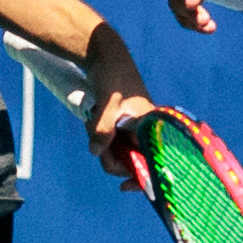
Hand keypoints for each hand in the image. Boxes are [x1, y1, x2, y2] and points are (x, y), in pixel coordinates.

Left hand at [86, 30, 155, 181]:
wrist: (106, 56)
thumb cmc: (113, 77)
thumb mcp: (107, 105)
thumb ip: (103, 130)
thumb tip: (96, 151)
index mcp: (151, 126)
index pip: (151, 160)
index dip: (140, 178)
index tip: (124, 187)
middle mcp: (146, 129)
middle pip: (130, 159)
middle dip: (109, 155)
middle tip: (94, 139)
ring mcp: (134, 127)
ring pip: (118, 150)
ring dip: (102, 144)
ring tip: (91, 122)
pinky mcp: (123, 124)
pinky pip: (112, 140)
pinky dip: (100, 136)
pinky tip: (92, 120)